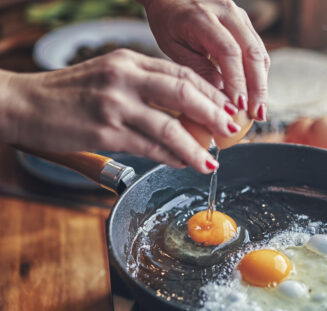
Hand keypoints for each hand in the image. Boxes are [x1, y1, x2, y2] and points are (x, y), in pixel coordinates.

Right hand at [1, 49, 241, 172]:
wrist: (25, 104)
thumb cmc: (70, 94)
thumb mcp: (110, 77)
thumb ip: (144, 87)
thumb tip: (182, 112)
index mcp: (128, 61)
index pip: (181, 73)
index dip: (210, 92)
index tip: (226, 107)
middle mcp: (124, 78)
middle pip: (183, 92)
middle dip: (214, 113)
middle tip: (231, 129)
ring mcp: (115, 105)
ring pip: (170, 126)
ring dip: (196, 146)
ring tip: (212, 160)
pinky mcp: (105, 132)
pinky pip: (149, 147)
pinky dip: (171, 157)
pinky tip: (183, 163)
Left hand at [142, 0, 269, 120]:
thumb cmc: (168, 22)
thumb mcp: (173, 47)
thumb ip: (197, 69)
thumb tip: (221, 96)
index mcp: (202, 17)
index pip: (229, 52)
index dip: (237, 81)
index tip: (239, 106)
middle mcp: (227, 12)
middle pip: (252, 53)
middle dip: (257, 88)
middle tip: (257, 114)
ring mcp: (239, 15)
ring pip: (259, 52)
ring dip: (262, 84)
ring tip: (259, 110)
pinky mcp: (245, 22)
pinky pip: (257, 50)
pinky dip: (258, 74)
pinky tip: (255, 95)